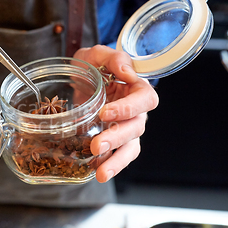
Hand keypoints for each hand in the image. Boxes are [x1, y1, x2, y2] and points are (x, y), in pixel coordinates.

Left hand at [73, 45, 158, 182]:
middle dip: (117, 138)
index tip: (104, 113)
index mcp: (137, 89)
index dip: (128, 108)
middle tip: (96, 145)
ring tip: (101, 173)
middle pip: (136, 128)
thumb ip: (113, 57)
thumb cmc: (93, 66)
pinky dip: (110, 166)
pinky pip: (118, 157)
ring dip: (116, 161)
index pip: (144, 100)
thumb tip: (126, 71)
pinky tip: (97, 173)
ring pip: (130, 147)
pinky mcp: (114, 141)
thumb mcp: (97, 54)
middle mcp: (136, 112)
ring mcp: (126, 128)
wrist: (82, 78)